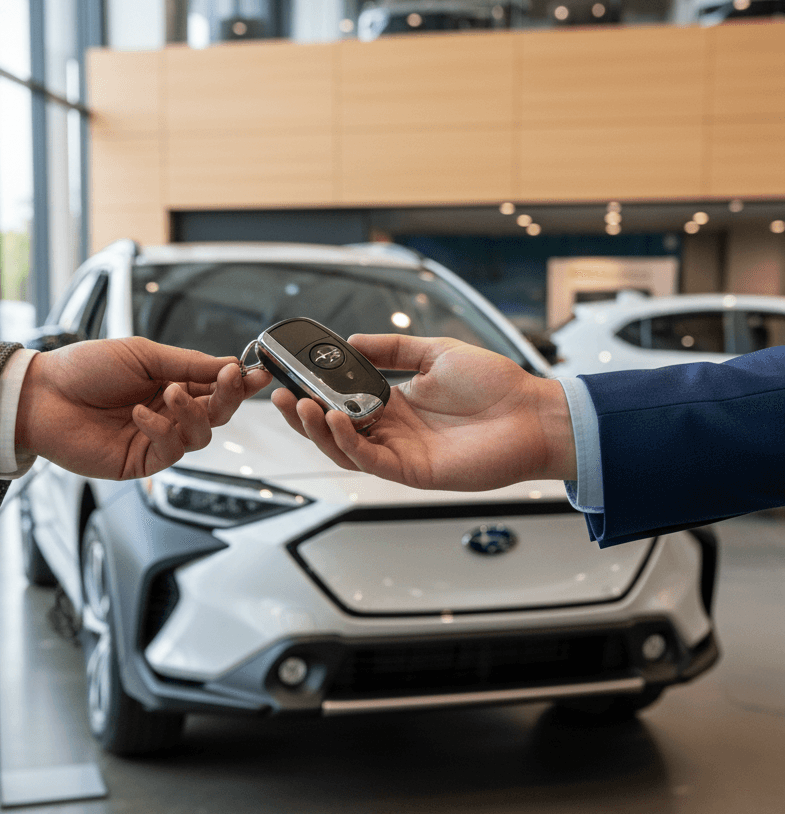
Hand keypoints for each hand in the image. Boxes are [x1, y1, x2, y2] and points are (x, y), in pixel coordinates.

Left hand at [15, 337, 270, 478]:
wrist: (42, 396)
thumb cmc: (82, 369)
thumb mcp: (142, 353)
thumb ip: (187, 362)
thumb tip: (228, 363)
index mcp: (171, 381)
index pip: (215, 385)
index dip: (238, 382)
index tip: (257, 373)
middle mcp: (168, 411)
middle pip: (216, 413)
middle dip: (228, 397)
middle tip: (230, 381)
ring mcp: (156, 437)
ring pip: (201, 435)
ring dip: (193, 413)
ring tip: (171, 392)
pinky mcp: (142, 460)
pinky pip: (170, 450)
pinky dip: (161, 429)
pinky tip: (140, 414)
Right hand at [272, 334, 575, 491]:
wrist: (535, 414)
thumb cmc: (497, 386)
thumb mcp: (436, 353)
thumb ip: (392, 350)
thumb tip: (353, 342)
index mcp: (397, 406)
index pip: (343, 403)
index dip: (315, 394)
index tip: (291, 376)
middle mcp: (394, 432)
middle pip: (334, 430)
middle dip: (302, 416)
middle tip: (278, 396)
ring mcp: (402, 454)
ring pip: (345, 449)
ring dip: (317, 430)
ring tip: (298, 406)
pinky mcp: (414, 471)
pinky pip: (371, 461)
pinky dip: (349, 442)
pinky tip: (337, 418)